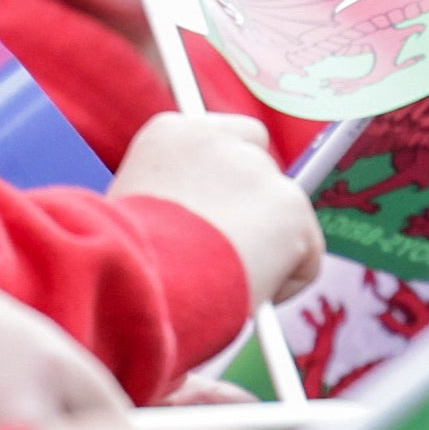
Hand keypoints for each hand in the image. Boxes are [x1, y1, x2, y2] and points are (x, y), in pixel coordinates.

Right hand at [119, 110, 324, 308]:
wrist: (137, 286)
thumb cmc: (122, 269)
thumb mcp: (131, 218)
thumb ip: (169, 206)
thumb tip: (190, 233)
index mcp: (170, 134)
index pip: (221, 143)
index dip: (222, 187)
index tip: (214, 221)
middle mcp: (218, 137)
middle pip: (260, 168)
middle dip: (252, 210)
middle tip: (228, 258)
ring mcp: (258, 169)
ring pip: (284, 217)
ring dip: (265, 252)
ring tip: (221, 284)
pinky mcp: (291, 207)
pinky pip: (306, 257)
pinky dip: (285, 284)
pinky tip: (245, 295)